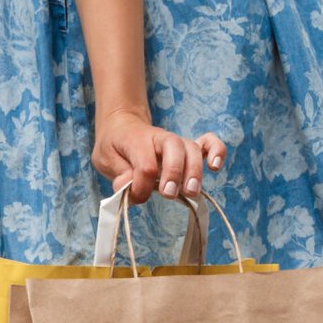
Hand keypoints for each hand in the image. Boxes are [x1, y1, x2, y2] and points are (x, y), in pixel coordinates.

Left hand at [94, 107, 226, 203]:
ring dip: (194, 171)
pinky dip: (217, 151)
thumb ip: (117, 172)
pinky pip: (209, 143)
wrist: (123, 127)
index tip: (134, 195)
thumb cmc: (115, 147)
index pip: (144, 163)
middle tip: (168, 194)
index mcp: (137, 140)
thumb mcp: (105, 159)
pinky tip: (215, 166)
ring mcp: (177, 143)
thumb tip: (128, 186)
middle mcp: (160, 139)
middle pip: (174, 148)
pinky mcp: (188, 148)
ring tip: (191, 192)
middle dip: (174, 173)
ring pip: (192, 149)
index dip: (141, 184)